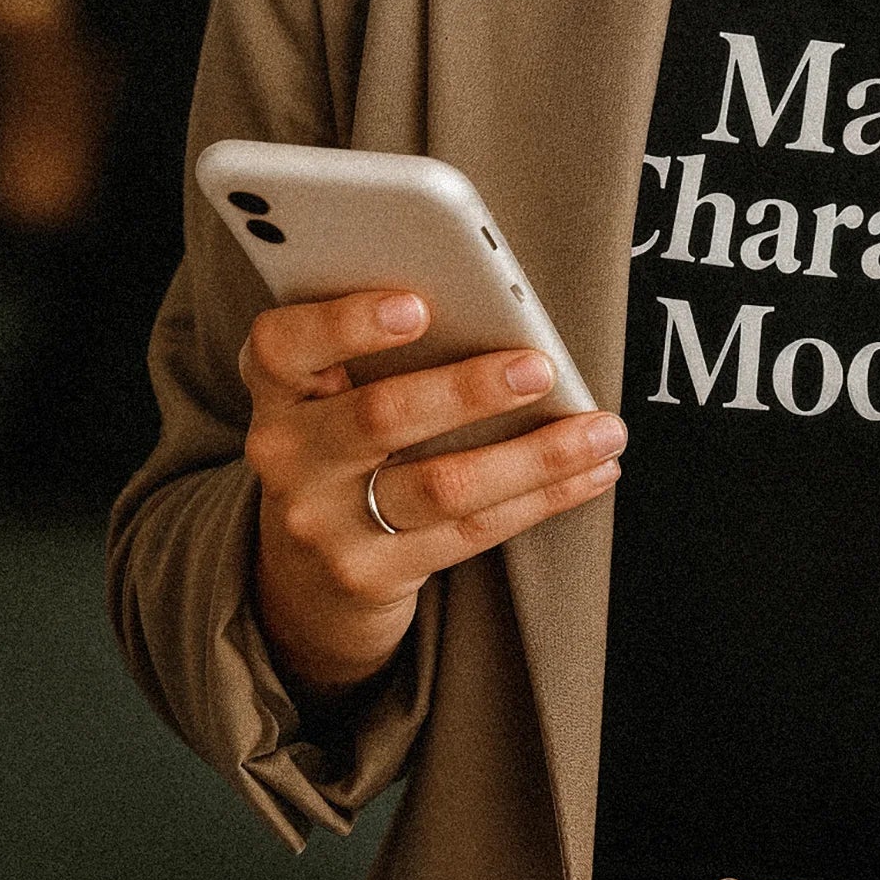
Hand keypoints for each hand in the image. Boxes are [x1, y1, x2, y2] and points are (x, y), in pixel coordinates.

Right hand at [241, 290, 626, 699]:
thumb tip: (495, 307)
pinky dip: (543, 496)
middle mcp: (288, 457)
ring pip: (442, 486)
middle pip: (380, 417)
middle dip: (468, 390)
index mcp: (278, 390)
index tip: (418, 304)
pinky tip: (592, 470)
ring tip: (601, 429)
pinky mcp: (374, 574)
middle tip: (538, 367)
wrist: (303, 575)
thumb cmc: (342, 444)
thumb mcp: (332, 393)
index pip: (284, 346)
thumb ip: (379, 350)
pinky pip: (474, 531)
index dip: (346, 323)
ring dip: (534, 455)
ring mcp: (327, 525)